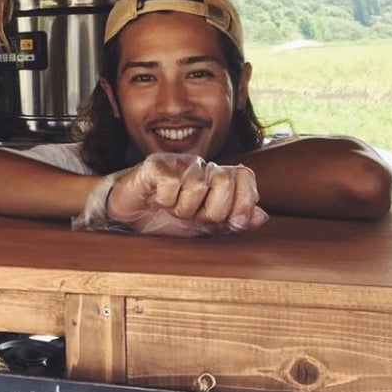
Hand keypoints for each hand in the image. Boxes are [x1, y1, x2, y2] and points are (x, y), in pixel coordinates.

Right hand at [104, 153, 268, 235]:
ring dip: (183, 208)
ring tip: (172, 209)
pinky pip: (171, 183)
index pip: (245, 176)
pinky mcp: (156, 164)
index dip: (243, 201)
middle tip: (193, 216)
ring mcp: (178, 163)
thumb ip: (233, 222)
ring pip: (197, 186)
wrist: (130, 218)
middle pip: (225, 180)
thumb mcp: (204, 228)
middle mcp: (201, 166)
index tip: (230, 222)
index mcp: (217, 178)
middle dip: (211, 210)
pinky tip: (158, 199)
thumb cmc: (167, 220)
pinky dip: (165, 200)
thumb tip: (262, 216)